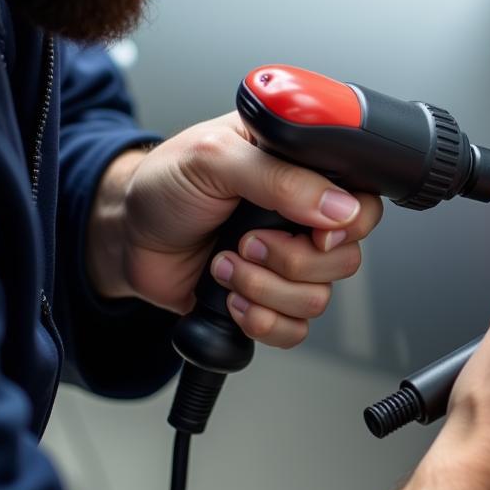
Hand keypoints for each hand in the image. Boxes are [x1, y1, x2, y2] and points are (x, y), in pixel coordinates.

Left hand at [88, 114, 382, 347]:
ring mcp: (288, 263)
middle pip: (345, 259)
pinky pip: (294, 329)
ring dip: (263, 288)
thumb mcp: (214, 159)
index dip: (349, 225)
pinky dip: (259, 319)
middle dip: (290, 261)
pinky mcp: (270, 301)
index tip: (316, 232)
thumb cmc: (165, 186)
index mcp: (303, 172)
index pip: (362, 202)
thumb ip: (279, 177)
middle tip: (247, 241)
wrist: (127, 236)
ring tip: (225, 264)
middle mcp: (303, 219)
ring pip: (318, 298)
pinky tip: (230, 298)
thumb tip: (338, 206)